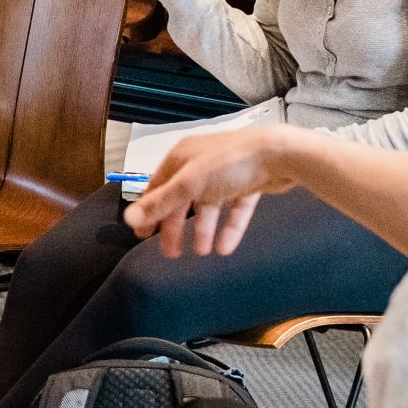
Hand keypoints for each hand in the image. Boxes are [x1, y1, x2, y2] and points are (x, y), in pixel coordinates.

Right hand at [123, 124, 296, 256]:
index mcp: (181, 157)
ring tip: (201, 253)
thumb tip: (128, 217)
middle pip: (182, 199)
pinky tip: (225, 247)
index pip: (157, 186)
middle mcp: (201, 164)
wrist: (279, 154)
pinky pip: (234, 209)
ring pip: (208, 206)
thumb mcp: (189, 184)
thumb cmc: (229, 162)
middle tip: (171, 253)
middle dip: (176, 226)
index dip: (149, 210)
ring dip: (203, 229)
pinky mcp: (248, 183)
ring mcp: (225, 174)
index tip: (141, 235)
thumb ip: (160, 202)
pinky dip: (229, 227)